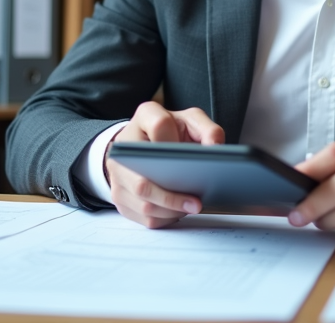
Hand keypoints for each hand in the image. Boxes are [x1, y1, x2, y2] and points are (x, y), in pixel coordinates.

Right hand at [105, 101, 224, 228]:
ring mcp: (118, 173)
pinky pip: (143, 216)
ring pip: (143, 203)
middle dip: (172, 197)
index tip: (193, 159)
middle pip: (143, 181)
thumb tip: (217, 149)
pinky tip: (178, 211)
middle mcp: (124, 145)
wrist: (145, 142)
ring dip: (171, 210)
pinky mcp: (119, 196)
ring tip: (191, 207)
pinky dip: (164, 218)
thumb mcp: (192, 122)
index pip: (159, 126)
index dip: (177, 143)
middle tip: (197, 203)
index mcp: (145, 117)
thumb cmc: (172, 132)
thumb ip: (208, 130)